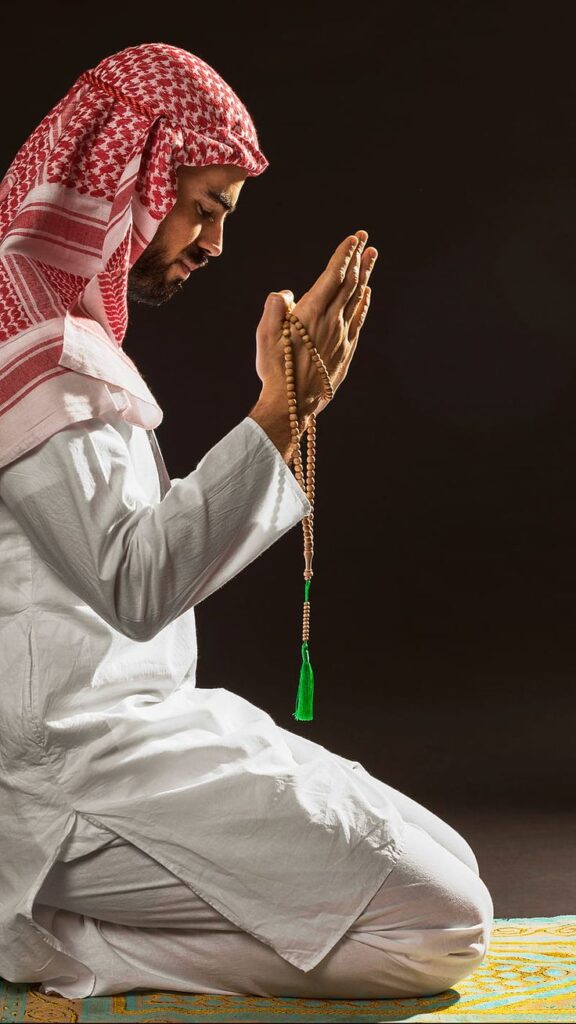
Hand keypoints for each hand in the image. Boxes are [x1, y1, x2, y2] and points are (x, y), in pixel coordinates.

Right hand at [255, 231, 376, 419]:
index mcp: (311, 312)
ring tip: (371, 256)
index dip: (344, 255)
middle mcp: (332, 321)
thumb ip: (276, 306)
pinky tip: (366, 294)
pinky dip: (364, 303)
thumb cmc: (275, 368)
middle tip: (365, 240)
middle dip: (357, 258)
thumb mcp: (265, 333)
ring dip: (365, 275)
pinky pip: (358, 320)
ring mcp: (342, 336)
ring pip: (357, 298)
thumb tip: (288, 294)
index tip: (353, 239)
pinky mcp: (346, 350)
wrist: (292, 401)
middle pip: (349, 283)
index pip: (333, 276)